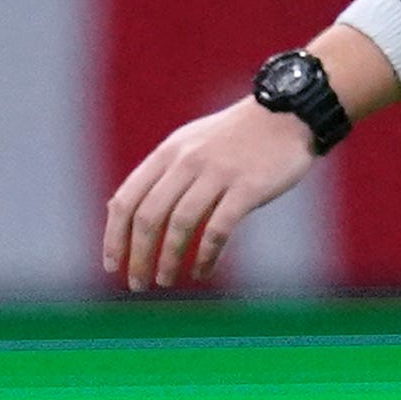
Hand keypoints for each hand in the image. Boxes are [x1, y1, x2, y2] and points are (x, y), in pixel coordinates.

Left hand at [102, 97, 321, 288]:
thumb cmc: (235, 138)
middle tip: (138, 284)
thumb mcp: (188, 144)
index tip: (112, 265)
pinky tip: (201, 272)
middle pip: (148, 216)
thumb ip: (159, 174)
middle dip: (137, 256)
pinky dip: (206, 256)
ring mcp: (217, 173)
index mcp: (167, 153)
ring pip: (180, 225)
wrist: (289, 114)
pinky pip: (218, 229)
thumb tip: (118, 210)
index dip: (114, 237)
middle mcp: (187, 161)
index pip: (126, 200)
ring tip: (165, 282)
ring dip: (168, 259)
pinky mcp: (248, 187)